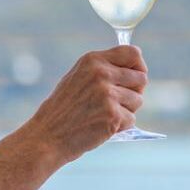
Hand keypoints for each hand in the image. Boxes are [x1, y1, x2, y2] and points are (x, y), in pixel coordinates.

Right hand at [21, 45, 147, 162]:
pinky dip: (120, 126)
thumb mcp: (78, 77)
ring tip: (103, 114)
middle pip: (141, 78)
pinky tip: (101, 126)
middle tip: (116, 102)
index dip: (138, 67)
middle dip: (134, 92)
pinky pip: (131, 119)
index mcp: (93, 60)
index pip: (133, 53)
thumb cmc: (63, 109)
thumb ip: (104, 69)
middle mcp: (101, 73)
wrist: (48, 135)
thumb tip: (136, 69)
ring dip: (126, 110)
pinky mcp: (112, 115)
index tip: (134, 78)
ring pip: (138, 100)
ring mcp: (107, 94)